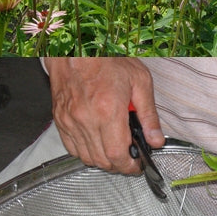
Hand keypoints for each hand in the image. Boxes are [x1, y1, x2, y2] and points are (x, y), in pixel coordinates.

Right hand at [43, 58, 164, 171]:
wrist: (77, 49)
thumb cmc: (107, 60)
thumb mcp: (140, 82)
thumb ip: (149, 115)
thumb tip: (156, 140)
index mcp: (108, 110)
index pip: (117, 154)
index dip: (129, 166)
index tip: (136, 166)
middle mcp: (86, 119)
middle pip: (102, 160)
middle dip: (118, 165)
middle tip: (129, 158)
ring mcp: (70, 121)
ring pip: (86, 157)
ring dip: (103, 160)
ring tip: (114, 150)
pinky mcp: (60, 120)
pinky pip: (72, 148)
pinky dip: (86, 152)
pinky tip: (97, 143)